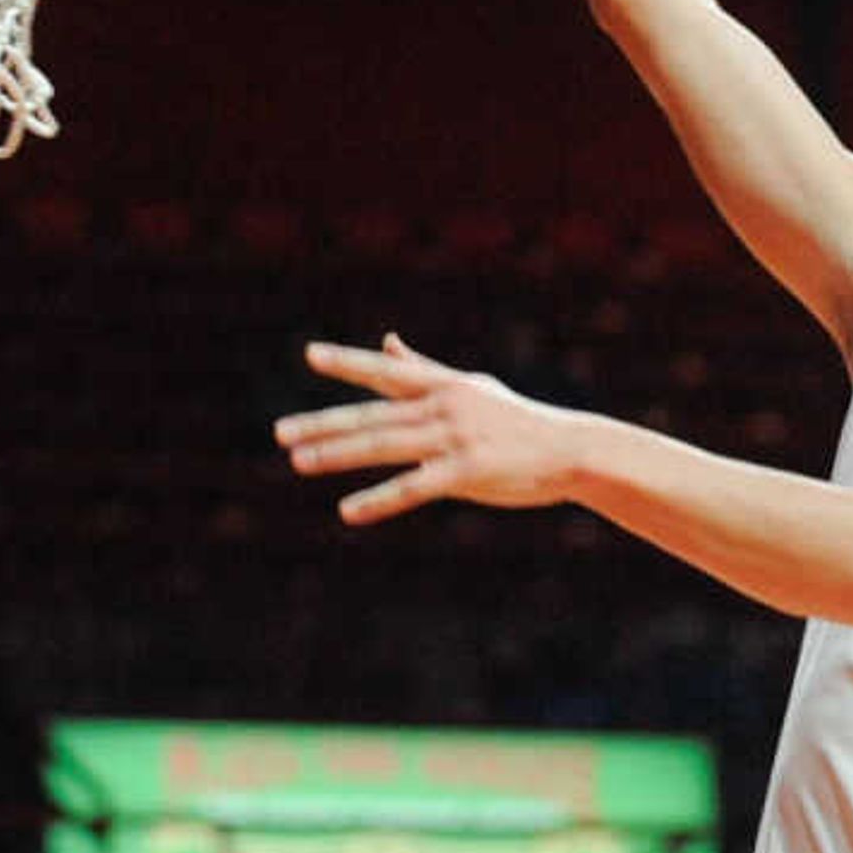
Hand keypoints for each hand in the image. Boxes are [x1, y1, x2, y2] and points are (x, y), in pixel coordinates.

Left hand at [277, 335, 587, 523]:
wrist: (571, 450)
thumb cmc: (517, 420)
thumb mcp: (470, 388)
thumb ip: (423, 370)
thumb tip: (387, 342)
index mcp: (445, 385)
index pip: (387, 371)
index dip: (349, 363)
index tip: (310, 355)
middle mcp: (445, 406)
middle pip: (374, 414)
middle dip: (324, 423)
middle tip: (282, 432)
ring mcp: (456, 439)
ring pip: (386, 445)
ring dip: (339, 454)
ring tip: (299, 461)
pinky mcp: (468, 472)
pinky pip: (414, 488)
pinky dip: (379, 500)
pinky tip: (348, 511)